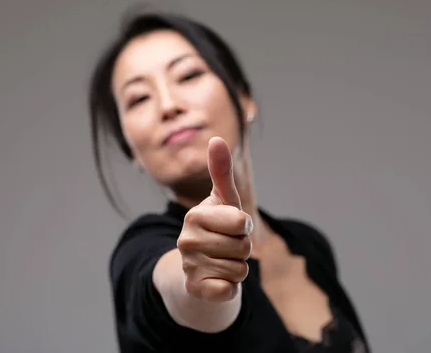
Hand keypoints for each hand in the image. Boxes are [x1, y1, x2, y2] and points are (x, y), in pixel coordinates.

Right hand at [177, 136, 253, 301]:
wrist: (199, 267)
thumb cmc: (218, 227)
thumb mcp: (223, 200)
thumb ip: (221, 171)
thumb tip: (217, 138)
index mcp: (195, 215)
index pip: (240, 222)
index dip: (243, 225)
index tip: (233, 225)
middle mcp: (186, 240)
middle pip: (243, 247)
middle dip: (243, 248)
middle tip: (228, 246)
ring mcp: (189, 266)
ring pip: (240, 270)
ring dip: (238, 268)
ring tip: (223, 261)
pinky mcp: (195, 289)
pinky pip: (228, 291)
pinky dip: (230, 288)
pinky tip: (218, 280)